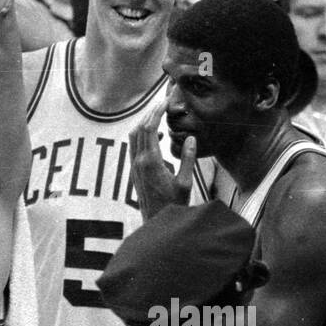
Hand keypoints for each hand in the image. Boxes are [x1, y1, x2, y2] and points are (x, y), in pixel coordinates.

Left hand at [128, 103, 196, 219]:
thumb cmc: (174, 205)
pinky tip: (155, 137)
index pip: (149, 129)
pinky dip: (142, 136)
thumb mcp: (186, 182)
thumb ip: (188, 159)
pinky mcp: (134, 172)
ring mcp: (134, 167)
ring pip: (133, 137)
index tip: (166, 101)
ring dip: (144, 124)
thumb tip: (191, 137)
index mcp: (151, 162)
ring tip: (159, 116)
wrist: (156, 223)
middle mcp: (139, 162)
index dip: (156, 112)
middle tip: (163, 103)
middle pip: (139, 129)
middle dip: (150, 113)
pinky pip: (134, 147)